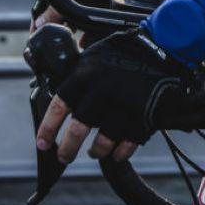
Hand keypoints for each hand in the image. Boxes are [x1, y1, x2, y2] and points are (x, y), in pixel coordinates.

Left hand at [35, 28, 204, 163]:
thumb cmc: (125, 50)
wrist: (162, 48)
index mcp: (85, 74)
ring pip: (103, 142)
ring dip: (96, 151)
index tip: (43, 143)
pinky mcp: (143, 115)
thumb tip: (57, 89)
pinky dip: (121, 152)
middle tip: (64, 156)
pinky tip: (117, 153)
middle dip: (68, 148)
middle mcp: (102, 91)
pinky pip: (128, 143)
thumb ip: (76, 73)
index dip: (48, 129)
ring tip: (94, 152)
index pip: (59, 106)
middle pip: (78, 130)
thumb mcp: (94, 54)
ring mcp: (123, 105)